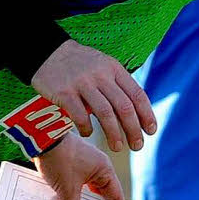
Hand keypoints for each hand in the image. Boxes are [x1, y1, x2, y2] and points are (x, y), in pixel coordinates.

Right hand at [31, 39, 155, 151]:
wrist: (47, 52)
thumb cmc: (79, 64)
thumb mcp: (103, 65)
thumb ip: (118, 84)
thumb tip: (138, 111)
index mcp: (114, 69)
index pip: (136, 94)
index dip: (146, 114)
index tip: (151, 131)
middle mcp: (101, 75)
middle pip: (123, 106)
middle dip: (133, 129)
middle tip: (137, 146)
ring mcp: (82, 83)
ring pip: (105, 113)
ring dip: (114, 133)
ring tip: (118, 147)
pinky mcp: (64, 92)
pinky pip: (80, 115)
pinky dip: (86, 128)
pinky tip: (87, 134)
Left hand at [35, 133, 127, 199]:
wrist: (40, 136)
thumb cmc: (60, 158)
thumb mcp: (67, 189)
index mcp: (103, 170)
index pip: (115, 197)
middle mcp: (96, 167)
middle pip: (101, 196)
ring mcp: (82, 165)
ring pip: (86, 192)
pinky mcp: (69, 165)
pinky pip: (75, 187)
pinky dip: (72, 199)